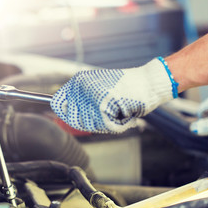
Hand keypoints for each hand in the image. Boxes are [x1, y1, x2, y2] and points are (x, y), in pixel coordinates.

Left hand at [50, 58, 176, 132]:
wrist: (150, 82)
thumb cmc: (128, 89)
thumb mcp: (101, 90)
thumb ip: (82, 101)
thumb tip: (65, 113)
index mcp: (78, 81)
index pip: (57, 103)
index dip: (65, 116)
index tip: (76, 119)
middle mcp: (81, 85)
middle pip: (74, 121)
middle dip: (93, 123)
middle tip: (110, 115)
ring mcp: (91, 94)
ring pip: (91, 125)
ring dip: (108, 124)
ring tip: (119, 112)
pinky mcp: (103, 103)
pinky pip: (106, 126)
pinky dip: (119, 125)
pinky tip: (126, 115)